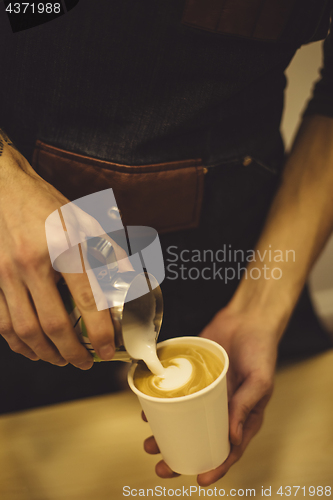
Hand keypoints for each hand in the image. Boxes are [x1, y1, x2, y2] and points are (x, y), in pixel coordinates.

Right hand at [0, 134, 127, 367]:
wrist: (4, 188)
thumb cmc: (46, 205)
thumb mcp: (85, 221)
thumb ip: (109, 250)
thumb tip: (130, 278)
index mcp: (63, 247)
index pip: (86, 300)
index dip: (100, 332)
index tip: (109, 349)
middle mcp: (33, 264)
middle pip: (53, 324)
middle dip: (72, 353)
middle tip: (86, 363)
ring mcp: (6, 274)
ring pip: (25, 330)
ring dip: (45, 354)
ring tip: (61, 361)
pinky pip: (2, 322)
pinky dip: (18, 343)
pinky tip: (31, 348)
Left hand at [143, 303, 278, 484]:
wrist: (247, 319)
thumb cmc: (261, 350)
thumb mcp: (260, 380)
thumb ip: (246, 406)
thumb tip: (233, 439)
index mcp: (242, 416)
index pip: (229, 449)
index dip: (216, 467)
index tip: (200, 478)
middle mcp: (221, 408)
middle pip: (200, 439)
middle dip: (179, 455)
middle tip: (161, 464)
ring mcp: (205, 393)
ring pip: (183, 419)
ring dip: (166, 432)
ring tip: (149, 442)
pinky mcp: (193, 375)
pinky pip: (175, 393)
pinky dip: (162, 403)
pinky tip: (149, 409)